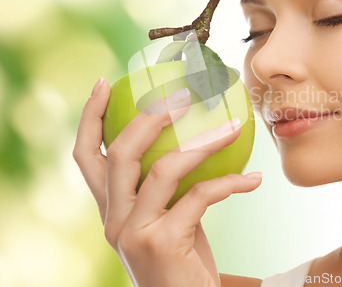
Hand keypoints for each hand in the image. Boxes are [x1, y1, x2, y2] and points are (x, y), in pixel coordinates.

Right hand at [73, 78, 262, 286]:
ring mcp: (134, 232)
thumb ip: (168, 186)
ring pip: (163, 168)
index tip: (105, 83)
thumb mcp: (168, 218)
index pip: (86, 156)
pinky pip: (199, 195)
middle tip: (181, 96)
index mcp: (111, 209)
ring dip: (204, 141)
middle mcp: (114, 220)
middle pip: (120, 152)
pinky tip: (253, 180)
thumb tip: (198, 137)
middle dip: (149, 116)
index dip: (90, 117)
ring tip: (234, 126)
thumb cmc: (182, 259)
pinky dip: (230, 182)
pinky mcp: (162, 243)